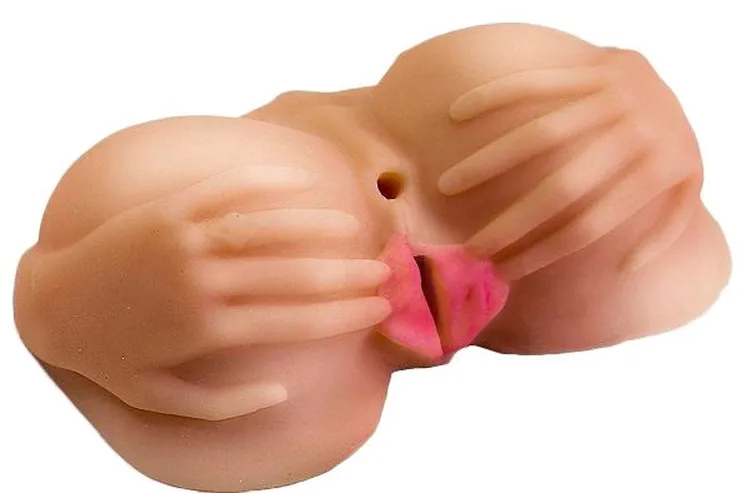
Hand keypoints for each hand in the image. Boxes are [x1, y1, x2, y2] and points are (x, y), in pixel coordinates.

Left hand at [46, 165, 391, 419]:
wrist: (53, 305)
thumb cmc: (113, 356)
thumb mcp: (160, 399)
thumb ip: (223, 405)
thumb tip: (283, 391)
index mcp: (208, 330)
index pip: (293, 322)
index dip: (343, 316)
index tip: (378, 310)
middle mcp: (203, 283)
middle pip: (291, 276)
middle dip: (345, 275)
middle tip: (384, 272)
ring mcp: (185, 241)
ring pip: (264, 229)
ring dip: (315, 226)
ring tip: (354, 226)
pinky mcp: (168, 211)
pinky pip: (224, 190)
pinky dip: (264, 182)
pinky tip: (298, 178)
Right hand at [438, 49, 702, 278]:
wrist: (678, 76)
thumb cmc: (671, 147)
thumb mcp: (687, 192)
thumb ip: (666, 232)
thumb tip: (625, 268)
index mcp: (657, 173)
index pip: (589, 226)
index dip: (543, 253)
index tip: (504, 271)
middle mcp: (634, 135)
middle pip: (562, 189)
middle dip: (512, 223)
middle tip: (471, 247)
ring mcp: (612, 97)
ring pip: (540, 134)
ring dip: (489, 161)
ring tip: (447, 186)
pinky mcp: (592, 67)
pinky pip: (536, 81)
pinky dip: (493, 96)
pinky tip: (457, 114)